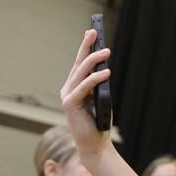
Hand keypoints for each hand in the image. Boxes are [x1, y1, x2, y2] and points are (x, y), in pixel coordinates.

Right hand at [60, 30, 112, 159]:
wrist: (95, 142)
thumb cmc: (99, 119)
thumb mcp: (101, 96)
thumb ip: (99, 82)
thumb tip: (105, 65)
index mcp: (74, 86)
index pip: (80, 63)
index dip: (85, 47)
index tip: (91, 32)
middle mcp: (68, 89)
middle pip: (78, 63)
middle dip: (86, 46)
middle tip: (95, 33)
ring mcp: (68, 96)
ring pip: (81, 73)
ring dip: (94, 60)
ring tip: (106, 51)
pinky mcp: (71, 105)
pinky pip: (84, 87)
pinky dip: (95, 78)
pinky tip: (106, 72)